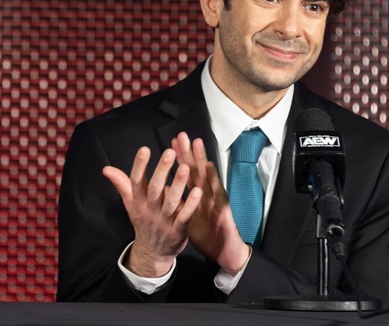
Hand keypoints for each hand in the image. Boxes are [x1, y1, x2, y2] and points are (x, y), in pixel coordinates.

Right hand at [103, 147, 202, 277]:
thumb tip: (106, 169)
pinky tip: (198, 190)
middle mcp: (150, 211)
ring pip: (171, 202)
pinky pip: (184, 217)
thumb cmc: (144, 222)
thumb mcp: (131, 205)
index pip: (136, 182)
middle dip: (161, 170)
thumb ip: (122, 185)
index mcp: (138, 202)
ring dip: (178, 185)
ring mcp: (164, 222)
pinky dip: (191, 205)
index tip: (144, 149)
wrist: (152, 254)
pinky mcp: (178, 231)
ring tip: (185, 167)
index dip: (139, 166)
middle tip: (169, 152)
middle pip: (154, 189)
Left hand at [171, 132, 250, 274]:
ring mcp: (216, 201)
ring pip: (208, 178)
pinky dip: (213, 180)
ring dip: (202, 160)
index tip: (172, 141)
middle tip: (182, 135)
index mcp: (197, 197)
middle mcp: (207, 195)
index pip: (187, 174)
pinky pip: (217, 195)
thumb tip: (164, 190)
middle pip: (197, 171)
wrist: (225, 253)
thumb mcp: (189, 218)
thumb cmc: (208, 235)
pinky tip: (209, 168)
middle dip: (189, 152)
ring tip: (196, 143)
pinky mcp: (223, 211)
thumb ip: (179, 203)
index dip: (180, 158)